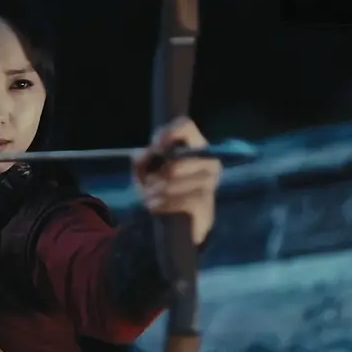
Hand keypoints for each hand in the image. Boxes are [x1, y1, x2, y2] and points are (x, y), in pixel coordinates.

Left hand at [133, 118, 221, 245]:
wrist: (176, 226)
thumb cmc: (161, 191)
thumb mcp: (145, 173)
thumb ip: (141, 160)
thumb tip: (142, 154)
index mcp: (194, 147)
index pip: (185, 126)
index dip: (168, 133)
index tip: (155, 148)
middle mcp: (208, 162)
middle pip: (177, 162)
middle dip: (157, 176)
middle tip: (149, 185)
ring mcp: (210, 185)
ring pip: (175, 183)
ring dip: (157, 192)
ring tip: (150, 199)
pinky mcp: (207, 206)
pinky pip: (181, 201)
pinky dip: (164, 204)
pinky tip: (157, 207)